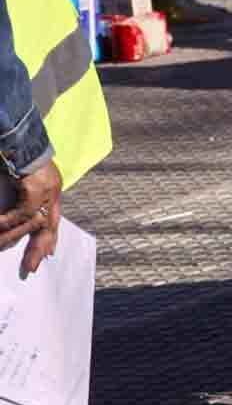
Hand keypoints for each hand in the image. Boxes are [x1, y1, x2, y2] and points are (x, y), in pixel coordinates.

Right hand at [0, 161, 62, 277]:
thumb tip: (17, 218)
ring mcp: (46, 189)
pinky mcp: (35, 187)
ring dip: (26, 240)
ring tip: (17, 255)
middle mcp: (53, 190)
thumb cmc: (19, 154)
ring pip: (36, 223)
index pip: (53, 218)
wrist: (20, 136)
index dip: (50, 237)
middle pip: (49, 225)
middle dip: (40, 247)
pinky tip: (0, 228)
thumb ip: (28, 195)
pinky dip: (9, 222)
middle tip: (33, 268)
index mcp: (53, 188)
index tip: (48, 254)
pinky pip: (22, 212)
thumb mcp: (28, 178)